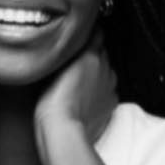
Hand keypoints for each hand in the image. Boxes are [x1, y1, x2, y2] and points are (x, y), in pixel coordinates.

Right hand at [34, 31, 116, 164]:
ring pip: (106, 72)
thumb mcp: (53, 68)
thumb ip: (66, 54)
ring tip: (80, 83)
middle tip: (76, 62)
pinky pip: (108, 91)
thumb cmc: (52, 102)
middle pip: (102, 53)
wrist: (65, 131)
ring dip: (97, 74)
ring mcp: (110, 86)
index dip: (89, 34)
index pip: (97, 34)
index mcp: (90, 54)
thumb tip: (71, 45)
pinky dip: (100, 92)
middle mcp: (105, 67)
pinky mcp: (112, 103)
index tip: (82, 36)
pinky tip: (87, 98)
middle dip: (92, 55)